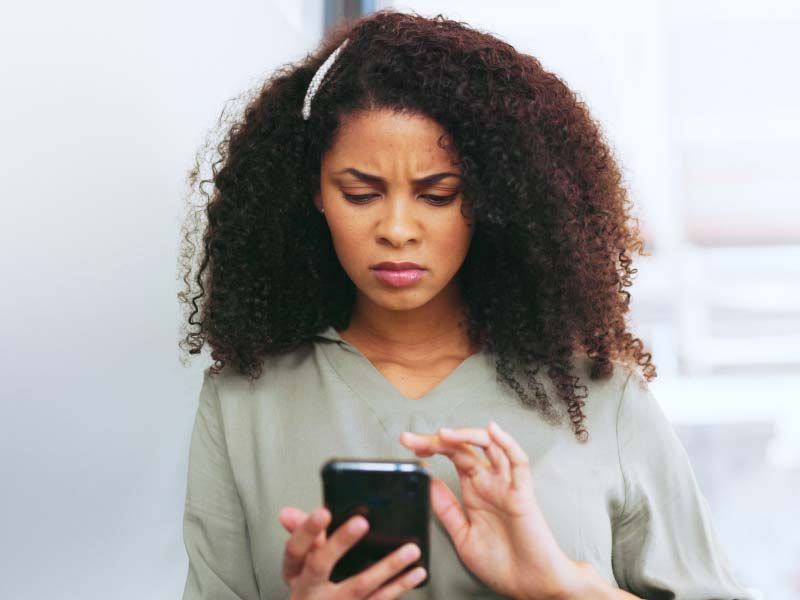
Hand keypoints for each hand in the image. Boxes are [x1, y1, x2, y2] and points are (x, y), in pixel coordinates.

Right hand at [277, 505, 426, 598]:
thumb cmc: (313, 586)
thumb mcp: (302, 563)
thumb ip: (305, 534)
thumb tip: (287, 513)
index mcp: (295, 572)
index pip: (294, 549)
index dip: (306, 529)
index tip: (323, 510)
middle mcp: (310, 590)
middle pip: (319, 565)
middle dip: (339, 543)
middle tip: (361, 522)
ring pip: (359, 586)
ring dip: (387, 567)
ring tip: (410, 549)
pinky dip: (399, 586)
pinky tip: (416, 573)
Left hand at [399, 421, 580, 599]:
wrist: (530, 586)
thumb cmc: (502, 564)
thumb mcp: (462, 536)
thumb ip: (447, 509)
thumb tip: (428, 482)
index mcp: (474, 490)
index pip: (451, 457)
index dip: (431, 446)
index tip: (408, 444)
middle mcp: (489, 482)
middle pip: (463, 448)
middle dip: (436, 439)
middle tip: (411, 439)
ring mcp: (506, 485)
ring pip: (490, 446)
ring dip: (466, 435)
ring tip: (443, 434)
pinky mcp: (523, 494)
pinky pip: (518, 463)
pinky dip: (508, 443)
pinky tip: (493, 431)